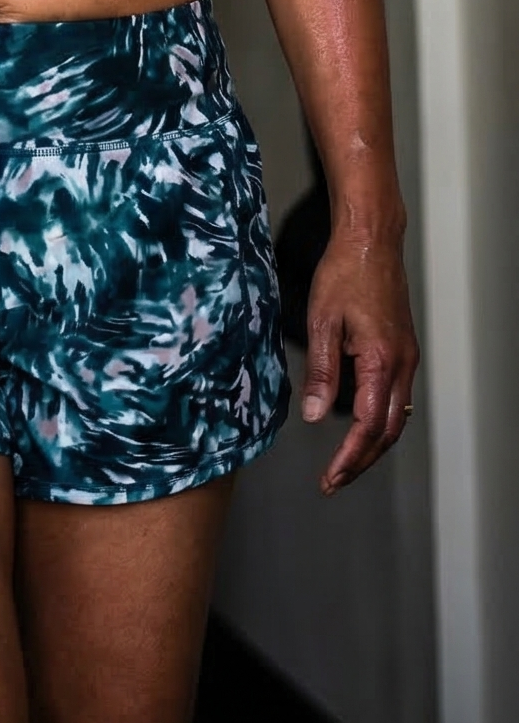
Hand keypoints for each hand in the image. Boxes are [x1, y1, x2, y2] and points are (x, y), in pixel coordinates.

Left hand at [302, 230, 418, 493]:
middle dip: (362, 461)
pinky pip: (397, 396)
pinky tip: (359, 425)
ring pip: (396, 417)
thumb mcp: (322, 321)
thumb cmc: (345, 273)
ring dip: (372, 444)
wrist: (371, 242)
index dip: (350, 457)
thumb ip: (322, 372)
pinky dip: (380, 420)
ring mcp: (406, 357)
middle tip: (334, 481)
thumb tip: (316, 416)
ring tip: (344, 462)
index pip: (369, 426)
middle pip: (388, 431)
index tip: (331, 477)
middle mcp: (401, 364)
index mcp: (382, 361)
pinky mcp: (402, 349)